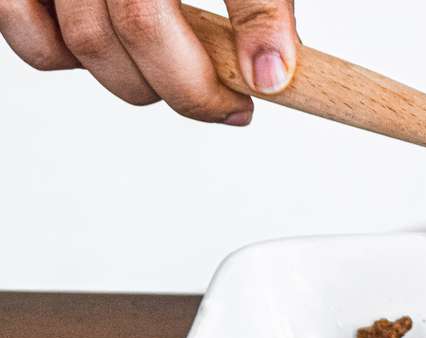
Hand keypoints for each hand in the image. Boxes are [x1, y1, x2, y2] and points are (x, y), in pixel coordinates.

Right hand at [0, 0, 296, 124]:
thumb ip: (257, 3)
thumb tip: (269, 75)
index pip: (144, 23)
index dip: (196, 87)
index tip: (242, 107)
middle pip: (104, 38)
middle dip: (171, 88)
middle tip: (219, 98)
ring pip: (68, 43)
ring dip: (125, 78)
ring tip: (175, 75)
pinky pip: (21, 20)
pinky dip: (60, 51)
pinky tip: (118, 51)